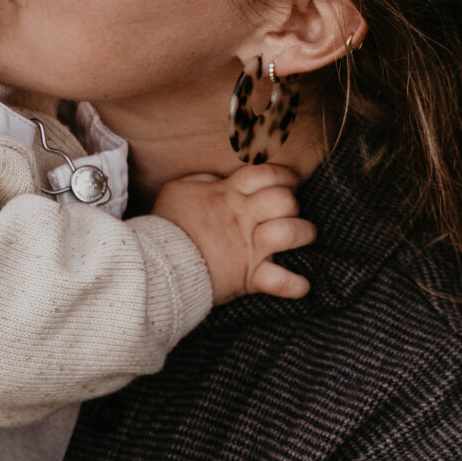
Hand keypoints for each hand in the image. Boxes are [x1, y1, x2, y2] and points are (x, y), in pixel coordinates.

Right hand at [152, 163, 315, 302]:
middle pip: (284, 200)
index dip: (283, 175)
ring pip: (290, 233)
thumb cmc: (166, 224)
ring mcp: (249, 248)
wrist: (156, 262)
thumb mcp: (178, 189)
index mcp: (228, 195)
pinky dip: (295, 285)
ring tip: (306, 235)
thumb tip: (218, 180)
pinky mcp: (248, 277)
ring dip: (304, 233)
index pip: (265, 175)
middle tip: (290, 208)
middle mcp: (244, 218)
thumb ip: (203, 180)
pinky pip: (280, 282)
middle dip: (293, 202)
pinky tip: (304, 285)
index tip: (290, 181)